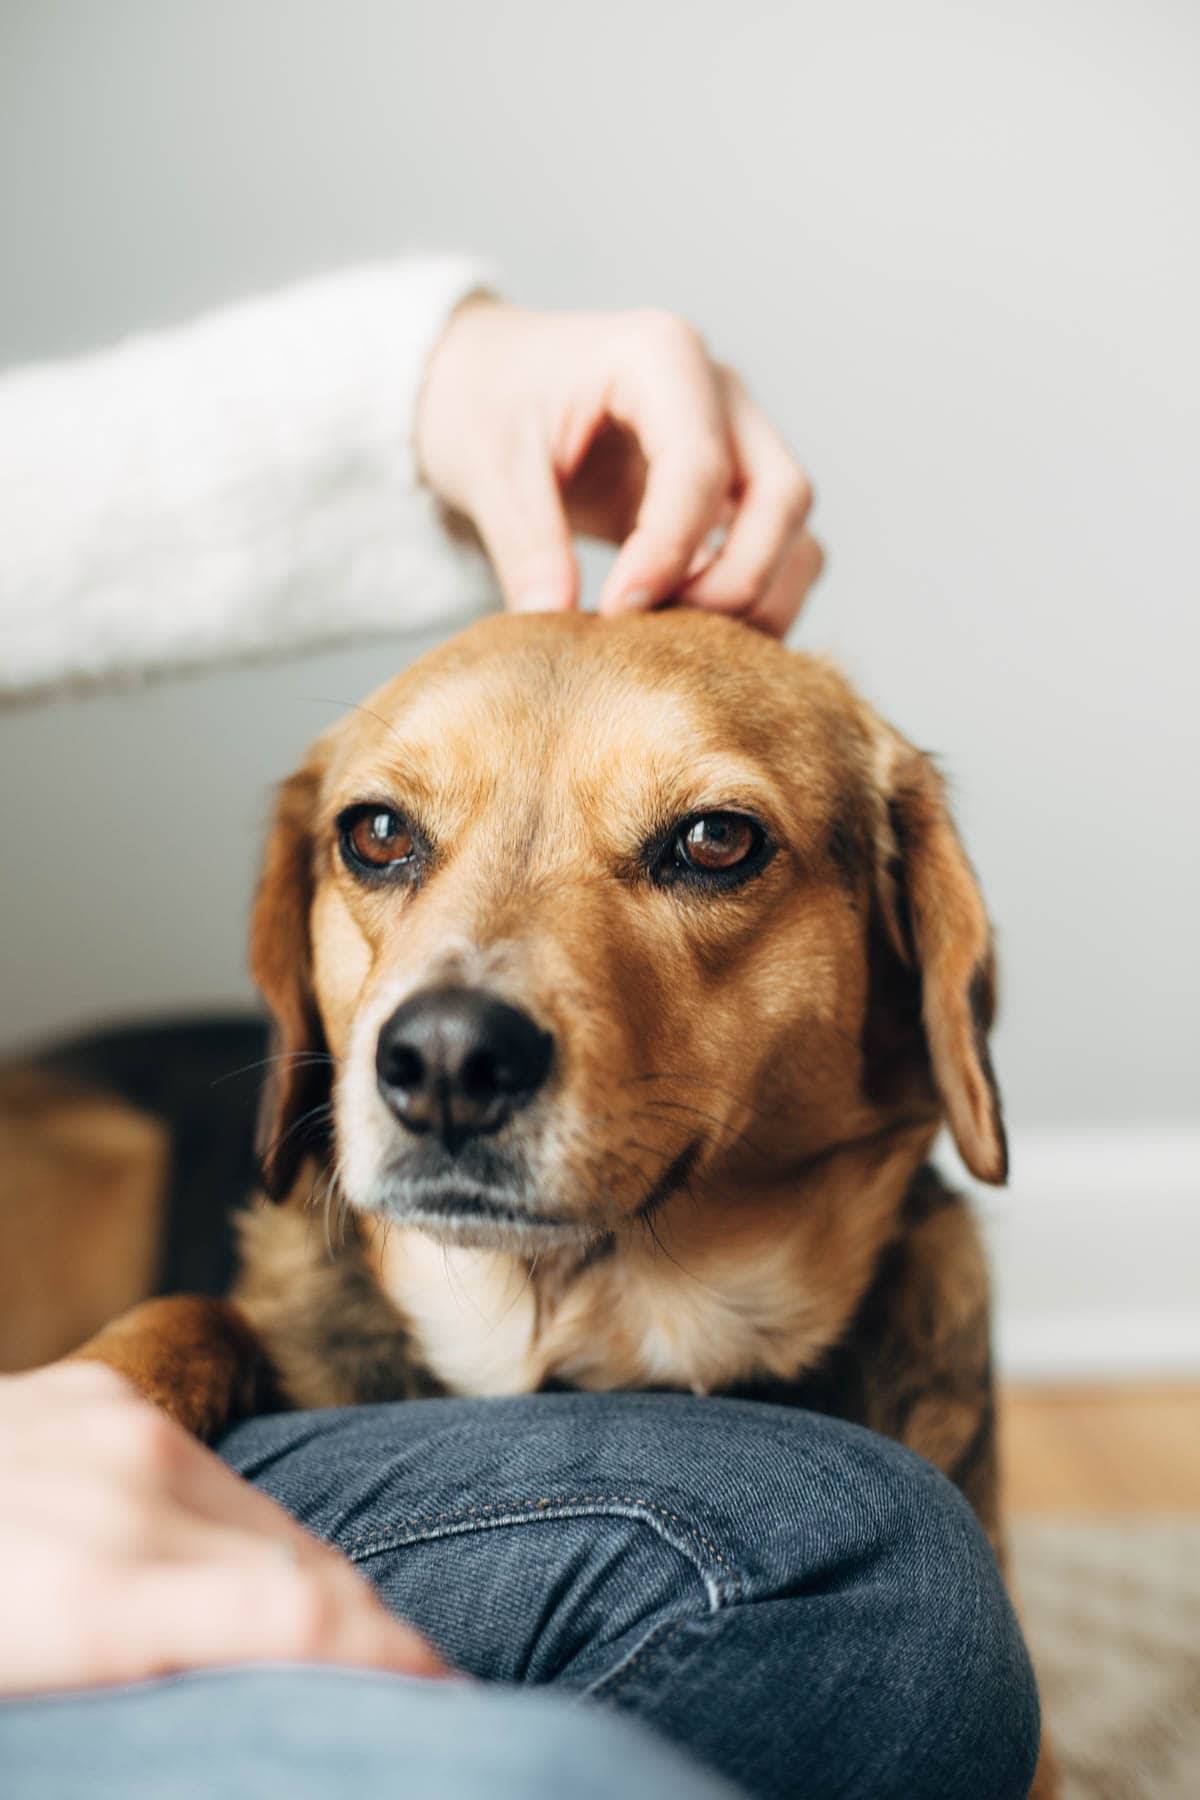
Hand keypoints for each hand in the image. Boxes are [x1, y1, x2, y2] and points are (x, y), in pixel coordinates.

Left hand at [0, 1362, 450, 1694]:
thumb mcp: (30, 1691)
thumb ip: (152, 1682)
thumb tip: (255, 1696)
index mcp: (94, 1594)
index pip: (298, 1614)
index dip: (391, 1657)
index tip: (448, 1694)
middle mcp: (127, 1490)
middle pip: (305, 1561)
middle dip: (369, 1629)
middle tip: (408, 1691)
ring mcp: (118, 1425)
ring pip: (268, 1510)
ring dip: (312, 1578)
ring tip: (332, 1641)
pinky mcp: (101, 1392)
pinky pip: (210, 1469)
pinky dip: (244, 1528)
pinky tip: (246, 1571)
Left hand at [416, 299, 822, 636]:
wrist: (487, 384)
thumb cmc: (488, 401)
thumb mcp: (489, 464)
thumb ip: (525, 542)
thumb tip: (553, 622)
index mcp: (660, 356)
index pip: (700, 466)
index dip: (667, 552)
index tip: (615, 613)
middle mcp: (720, 391)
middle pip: (783, 494)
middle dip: (737, 580)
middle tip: (662, 636)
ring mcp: (739, 439)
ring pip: (796, 528)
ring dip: (757, 597)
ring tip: (676, 642)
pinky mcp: (734, 490)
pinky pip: (779, 550)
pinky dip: (752, 599)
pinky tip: (686, 635)